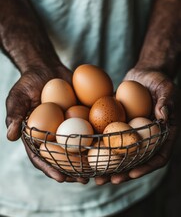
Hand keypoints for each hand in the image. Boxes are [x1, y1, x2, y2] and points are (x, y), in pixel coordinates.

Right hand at [6, 64, 88, 183]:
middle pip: (63, 156)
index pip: (42, 156)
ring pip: (79, 145)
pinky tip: (108, 141)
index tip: (61, 178)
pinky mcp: (81, 115)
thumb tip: (10, 136)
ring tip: (100, 168)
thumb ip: (14, 114)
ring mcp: (69, 125)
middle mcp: (54, 134)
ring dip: (89, 157)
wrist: (46, 69)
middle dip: (74, 170)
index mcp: (37, 135)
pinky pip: (90, 126)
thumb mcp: (18, 96)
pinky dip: (98, 135)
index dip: (50, 168)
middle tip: (85, 179)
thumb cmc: (29, 83)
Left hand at [95, 68, 179, 184]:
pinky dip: (102, 147)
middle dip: (123, 172)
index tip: (132, 174)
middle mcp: (147, 137)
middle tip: (108, 180)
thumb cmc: (158, 80)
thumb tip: (163, 116)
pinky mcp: (120, 126)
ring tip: (95, 175)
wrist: (144, 75)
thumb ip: (166, 101)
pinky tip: (89, 152)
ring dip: (110, 165)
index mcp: (162, 133)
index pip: (159, 155)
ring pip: (122, 154)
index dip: (146, 167)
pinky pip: (112, 139)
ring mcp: (133, 133)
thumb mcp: (165, 87)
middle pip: (137, 161)